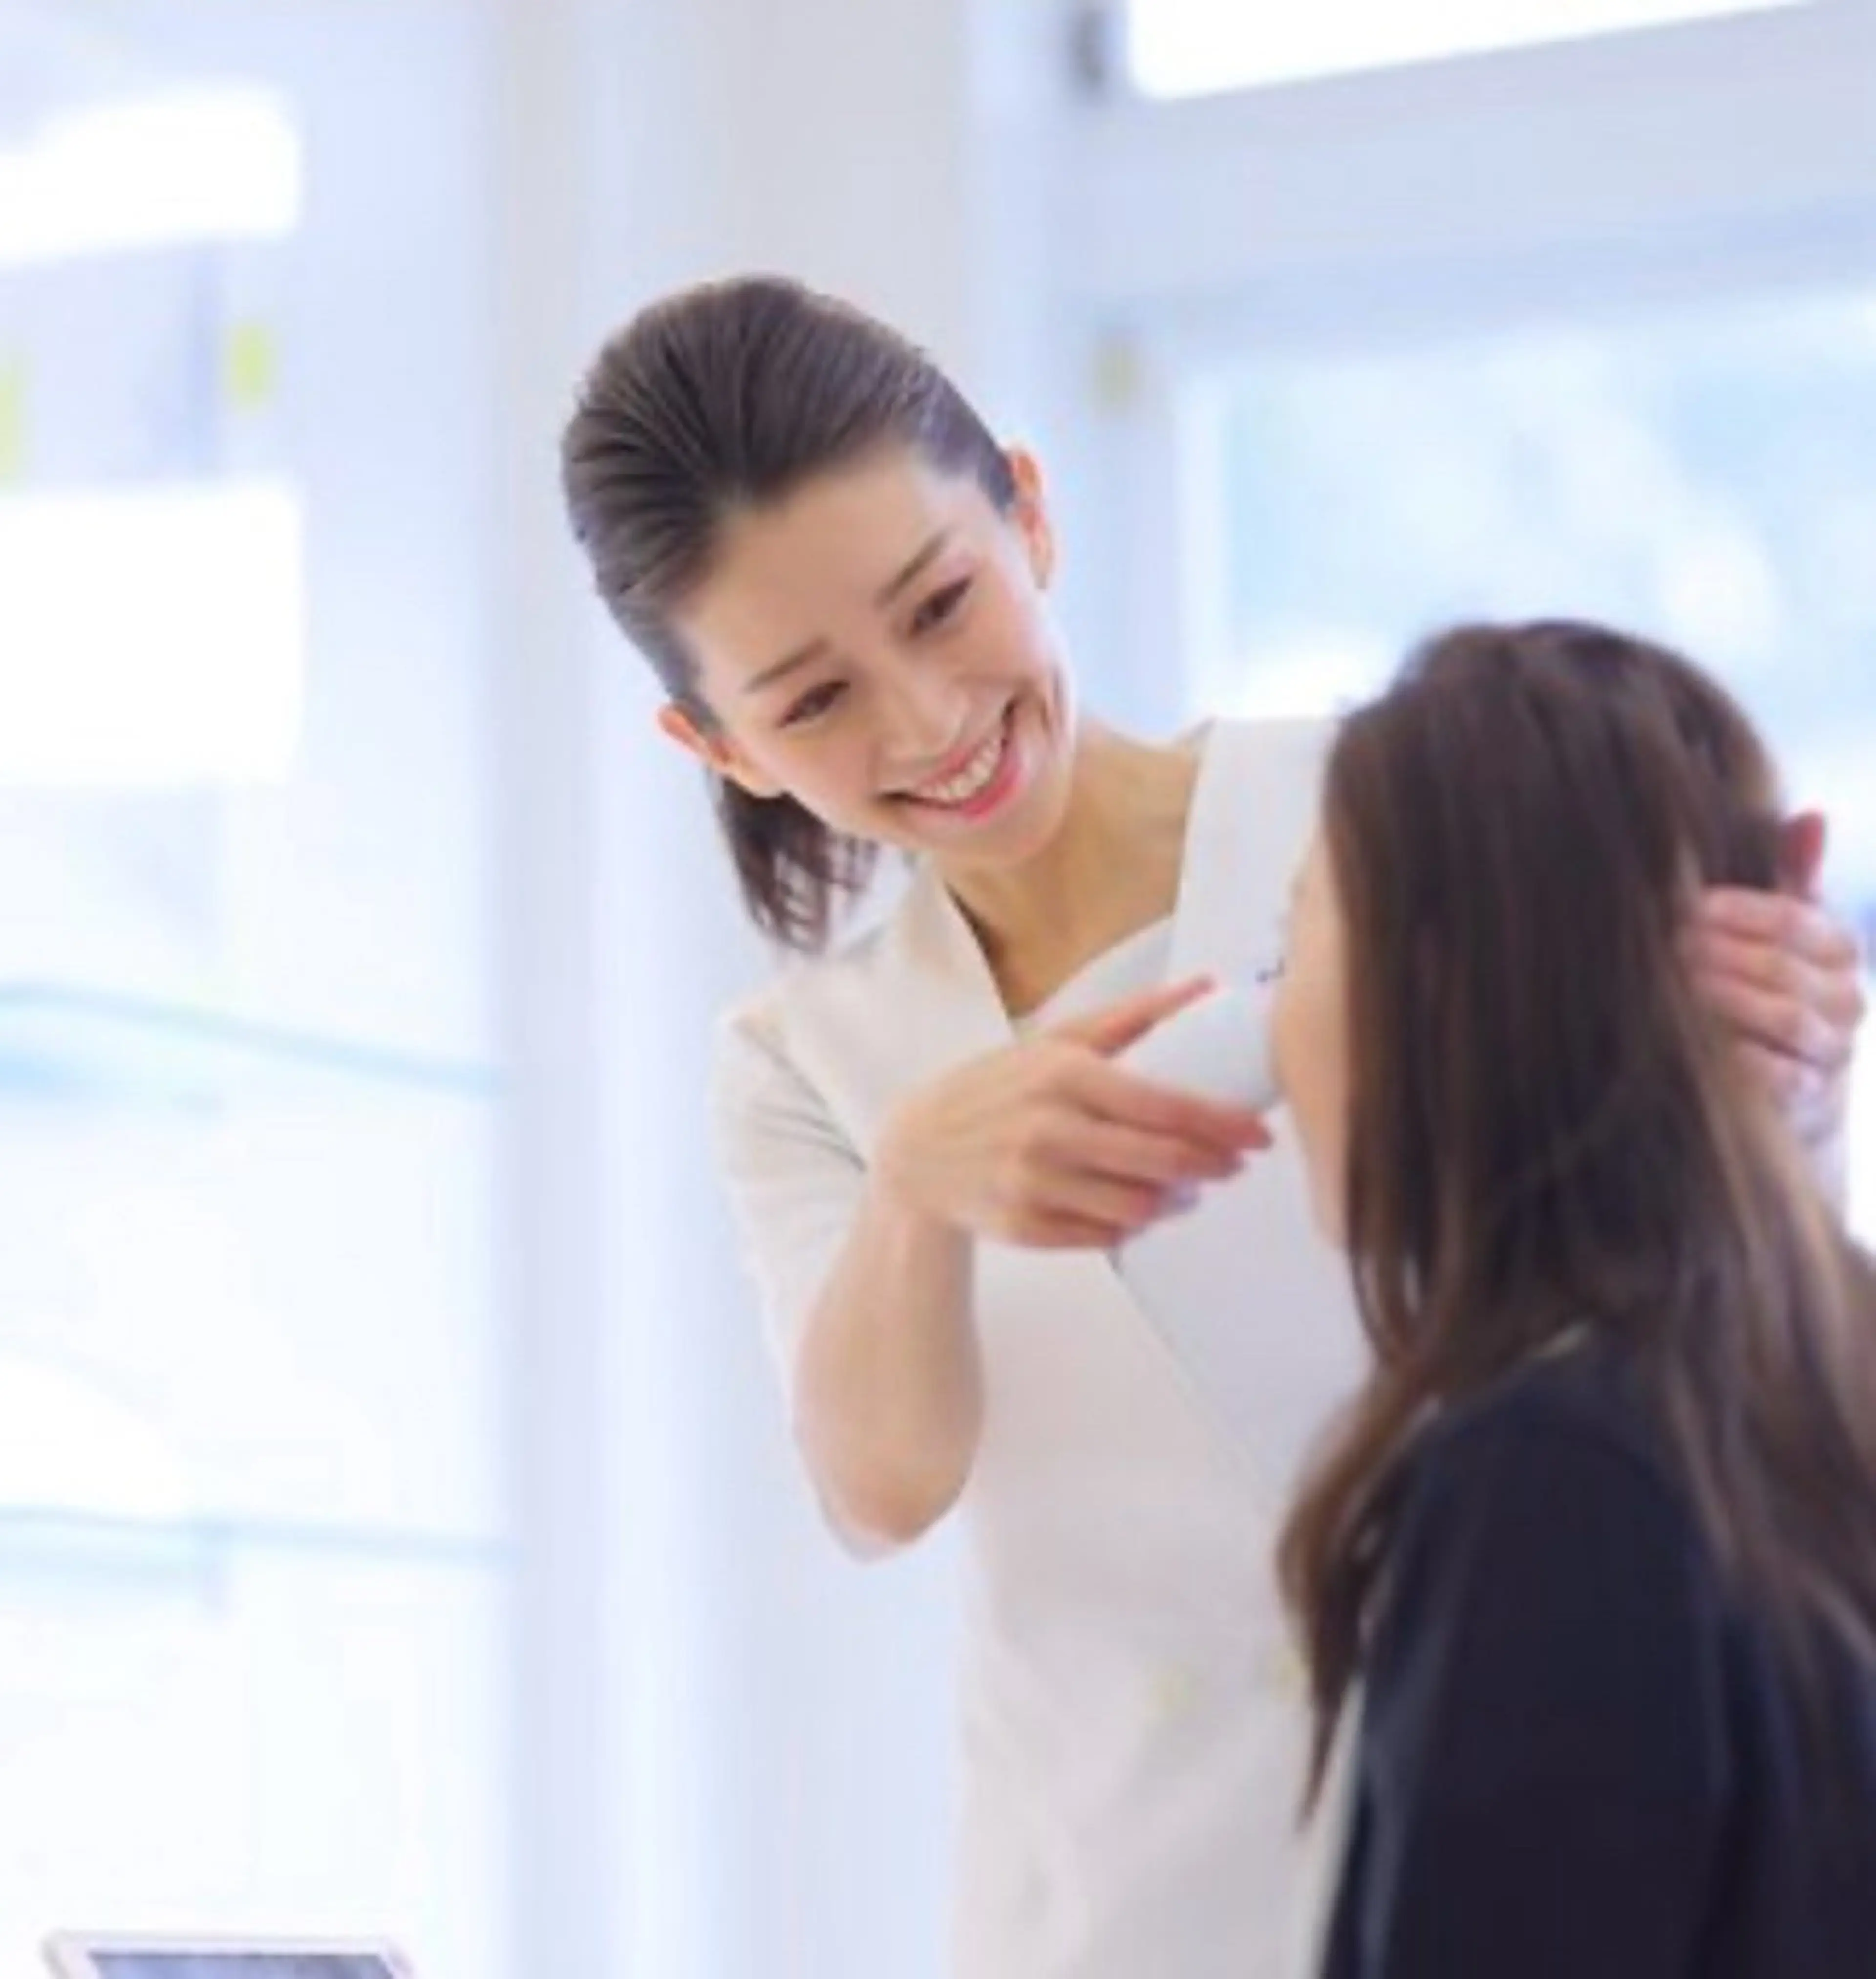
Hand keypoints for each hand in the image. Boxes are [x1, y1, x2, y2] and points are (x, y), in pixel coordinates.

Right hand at [875, 977, 1272, 1249]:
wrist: (916, 1151)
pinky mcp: (1023, 1227)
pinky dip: (1130, 1226)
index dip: (1222, 1125)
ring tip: (1186, 1188)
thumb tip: (1204, 986)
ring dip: (1175, 1201)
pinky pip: (1103, 1236)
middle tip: (1233, 1165)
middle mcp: (1048, 1129)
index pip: (1164, 1105)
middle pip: (1161, 1161)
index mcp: (1063, 1075)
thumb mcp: (1053, 1041)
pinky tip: (1136, 1209)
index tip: (1256, 1135)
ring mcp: (1034, 1183)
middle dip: (1211, 1166)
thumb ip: (1132, 1016)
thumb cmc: (995, 1089)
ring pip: (1138, 1207)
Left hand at [1685, 812, 1866, 1165]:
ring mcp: (1833, 1050)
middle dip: (1722, 955)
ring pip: (1785, 1017)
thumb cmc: (1772, 988)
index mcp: (1841, 949)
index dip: (1741, 911)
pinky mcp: (1811, 1098)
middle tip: (1668, 946)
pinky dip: (1740, 1057)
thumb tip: (1812, 814)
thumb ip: (1793, 875)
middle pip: (1785, 968)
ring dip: (1726, 999)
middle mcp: (1849, 999)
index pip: (1797, 919)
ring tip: (1677, 984)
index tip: (1690, 907)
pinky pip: (1780, 1074)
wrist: (1791, 1088)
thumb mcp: (1784, 930)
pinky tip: (1699, 1041)